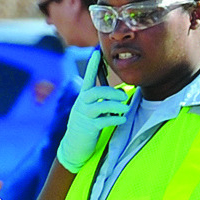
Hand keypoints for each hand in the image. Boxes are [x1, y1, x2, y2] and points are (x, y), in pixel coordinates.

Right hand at [56, 55, 132, 170]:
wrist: (74, 146)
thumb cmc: (86, 126)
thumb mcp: (90, 111)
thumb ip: (100, 101)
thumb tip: (118, 94)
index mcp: (83, 97)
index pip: (88, 77)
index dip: (92, 65)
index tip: (97, 52)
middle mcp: (82, 104)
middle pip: (97, 92)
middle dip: (112, 92)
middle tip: (124, 95)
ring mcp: (84, 116)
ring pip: (101, 106)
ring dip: (116, 106)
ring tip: (125, 108)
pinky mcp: (88, 128)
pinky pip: (103, 121)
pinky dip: (115, 119)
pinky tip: (122, 119)